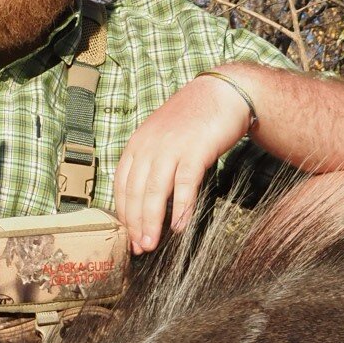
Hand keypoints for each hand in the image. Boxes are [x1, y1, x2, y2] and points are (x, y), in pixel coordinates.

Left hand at [112, 73, 254, 252]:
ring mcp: (171, 147)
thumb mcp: (161, 139)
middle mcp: (149, 146)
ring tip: (152, 244)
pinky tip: (179, 225)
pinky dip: (181, 206)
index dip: (123, 214)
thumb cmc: (192, 121)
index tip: (126, 236)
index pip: (121, 186)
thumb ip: (150, 164)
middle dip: (135, 224)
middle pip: (135, 192)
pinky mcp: (195, 149)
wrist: (222, 94)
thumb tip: (145, 202)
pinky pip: (184, 183)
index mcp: (136, 145)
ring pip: (155, 191)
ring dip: (152, 221)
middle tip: (138, 248)